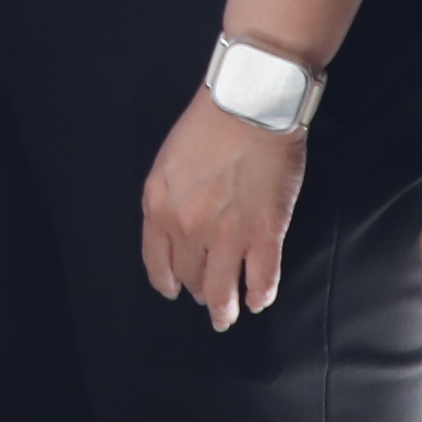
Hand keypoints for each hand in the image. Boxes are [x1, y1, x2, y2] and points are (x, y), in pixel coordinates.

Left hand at [142, 90, 310, 330]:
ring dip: (225, 308)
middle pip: (191, 277)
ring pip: (223, 289)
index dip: (166, 281)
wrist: (249, 105)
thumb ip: (169, 198)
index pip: (156, 262)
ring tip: (228, 316)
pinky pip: (262, 278)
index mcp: (158, 208)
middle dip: (198, 291)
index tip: (173, 290)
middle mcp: (187, 230)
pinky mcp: (265, 234)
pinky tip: (258, 300)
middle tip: (206, 299)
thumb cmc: (210, 122)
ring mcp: (227, 236)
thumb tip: (180, 224)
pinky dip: (260, 294)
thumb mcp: (170, 161)